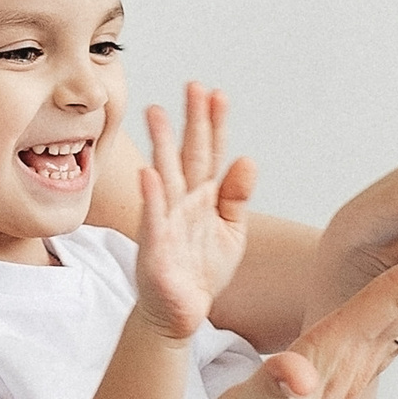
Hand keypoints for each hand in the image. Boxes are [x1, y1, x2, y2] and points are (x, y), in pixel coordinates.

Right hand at [132, 86, 257, 343]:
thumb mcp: (230, 231)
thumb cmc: (201, 270)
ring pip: (167, 177)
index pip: (210, 153)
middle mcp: (183, 203)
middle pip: (188, 155)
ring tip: (157, 113)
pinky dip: (152, 197)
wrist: (179, 313)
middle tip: (192, 86)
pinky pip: (154, 219)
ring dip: (162, 146)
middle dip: (191, 122)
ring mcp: (167, 222)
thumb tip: (248, 159)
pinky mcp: (156, 248)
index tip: (217, 93)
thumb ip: (236, 196)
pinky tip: (149, 174)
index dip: (214, 124)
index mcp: (203, 197)